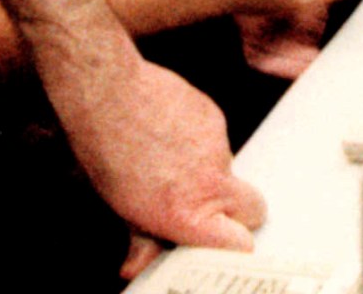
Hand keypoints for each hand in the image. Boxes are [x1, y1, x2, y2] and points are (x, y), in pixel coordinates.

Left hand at [60, 56, 266, 279]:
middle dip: (238, 210)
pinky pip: (216, 137)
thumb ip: (143, 241)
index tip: (222, 239)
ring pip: (228, 167)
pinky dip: (198, 139)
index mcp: (188, 215)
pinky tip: (168, 132)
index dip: (235, 242)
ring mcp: (218, 147)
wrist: (108, 94)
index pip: (241, 243)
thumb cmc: (108, 151)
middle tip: (207, 203)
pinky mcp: (216, 117)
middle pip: (254, 207)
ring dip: (206, 168)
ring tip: (168, 158)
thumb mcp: (123, 208)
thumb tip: (137, 267)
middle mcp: (211, 183)